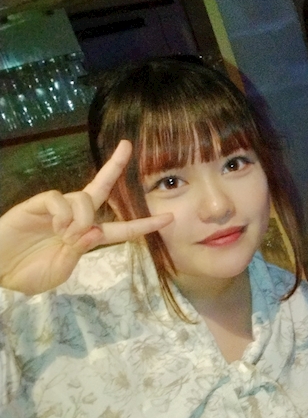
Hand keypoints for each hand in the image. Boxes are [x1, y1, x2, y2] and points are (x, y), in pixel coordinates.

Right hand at [0, 140, 172, 294]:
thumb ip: (79, 252)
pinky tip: (56, 227)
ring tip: (65, 236)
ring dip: (83, 218)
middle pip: (101, 187)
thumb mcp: (61, 269)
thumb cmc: (28, 272)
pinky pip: (60, 198)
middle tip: (127, 145)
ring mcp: (56, 209)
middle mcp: (76, 217)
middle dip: (115, 165)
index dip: (144, 224)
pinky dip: (64, 214)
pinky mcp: (37, 204)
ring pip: (84, 198)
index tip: (169, 218)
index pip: (121, 228)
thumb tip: (95, 231)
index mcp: (87, 236)